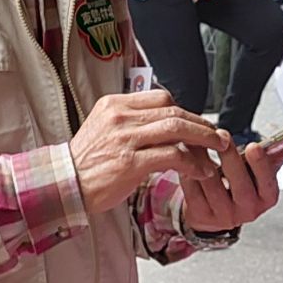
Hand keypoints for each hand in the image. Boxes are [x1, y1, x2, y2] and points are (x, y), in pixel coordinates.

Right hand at [68, 90, 229, 213]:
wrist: (63, 185)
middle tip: (218, 137)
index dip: (186, 111)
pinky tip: (199, 172)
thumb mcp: (104, 129)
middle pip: (174, 111)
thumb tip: (164, 123)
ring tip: (217, 151)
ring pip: (177, 129)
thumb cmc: (85, 163)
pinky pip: (171, 156)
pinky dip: (191, 163)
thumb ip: (131, 122)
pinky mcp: (130, 162)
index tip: (198, 125)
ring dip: (203, 140)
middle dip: (202, 125)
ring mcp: (125, 139)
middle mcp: (121, 117)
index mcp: (115, 105)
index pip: (161, 97)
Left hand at [180, 137, 282, 232]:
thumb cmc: (240, 185)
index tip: (253, 147)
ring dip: (204, 159)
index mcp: (266, 198)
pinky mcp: (201, 216)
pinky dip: (188, 170)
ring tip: (198, 141)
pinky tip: (186, 158)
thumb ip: (277, 154)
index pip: (267, 183)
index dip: (261, 165)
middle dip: (230, 158)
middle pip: (239, 184)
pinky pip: (193, 190)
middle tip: (222, 137)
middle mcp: (248, 211)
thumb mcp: (260, 171)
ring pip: (213, 185)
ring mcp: (224, 216)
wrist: (215, 210)